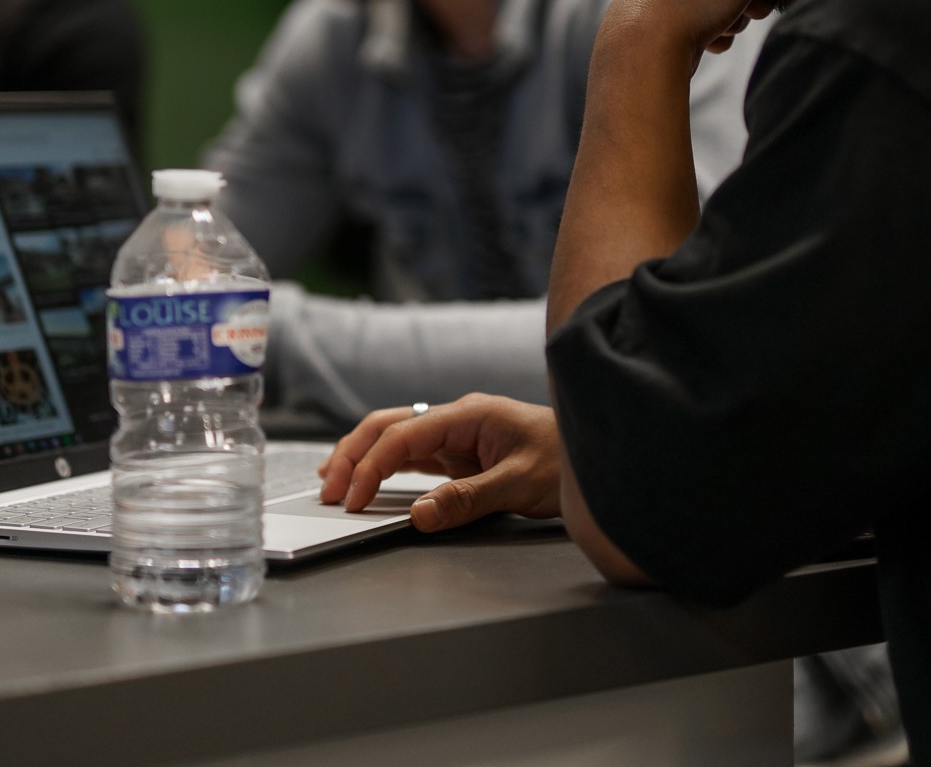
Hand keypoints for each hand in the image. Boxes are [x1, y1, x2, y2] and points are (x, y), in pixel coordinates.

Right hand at [317, 394, 562, 531]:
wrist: (600, 450)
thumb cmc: (568, 459)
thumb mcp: (521, 484)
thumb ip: (468, 499)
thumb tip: (419, 515)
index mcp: (469, 414)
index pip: (404, 434)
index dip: (373, 465)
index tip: (354, 498)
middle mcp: (458, 418)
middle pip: (390, 426)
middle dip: (355, 454)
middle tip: (330, 491)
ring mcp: (458, 434)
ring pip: (396, 438)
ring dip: (364, 457)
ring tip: (333, 483)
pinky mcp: (462, 453)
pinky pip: (414, 456)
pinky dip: (386, 467)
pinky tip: (368, 481)